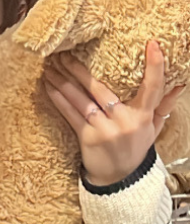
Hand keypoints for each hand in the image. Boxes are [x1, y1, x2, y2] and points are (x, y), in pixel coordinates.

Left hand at [43, 41, 183, 186]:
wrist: (120, 179)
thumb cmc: (135, 147)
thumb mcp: (153, 127)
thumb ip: (163, 105)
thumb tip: (179, 82)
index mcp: (143, 116)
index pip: (153, 88)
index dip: (155, 66)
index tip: (153, 44)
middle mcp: (125, 122)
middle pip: (100, 89)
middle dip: (79, 69)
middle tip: (64, 52)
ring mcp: (105, 130)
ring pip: (80, 99)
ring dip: (62, 81)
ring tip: (49, 65)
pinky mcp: (88, 138)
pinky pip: (70, 113)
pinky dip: (57, 98)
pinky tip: (47, 85)